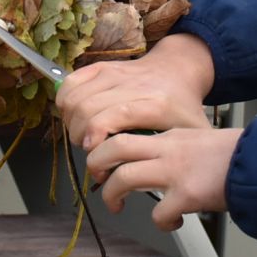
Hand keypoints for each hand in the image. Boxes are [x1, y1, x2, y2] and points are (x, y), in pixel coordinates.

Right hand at [59, 32, 215, 151]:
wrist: (179, 69)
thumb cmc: (184, 107)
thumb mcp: (191, 134)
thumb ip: (176, 160)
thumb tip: (158, 190)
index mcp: (157, 105)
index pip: (116, 116)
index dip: (98, 136)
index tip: (96, 156)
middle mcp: (134, 85)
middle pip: (89, 109)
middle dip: (81, 137)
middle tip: (91, 152)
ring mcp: (116, 73)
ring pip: (76, 98)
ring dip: (71, 123)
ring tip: (84, 136)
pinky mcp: (103, 67)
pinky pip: (71, 82)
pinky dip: (65, 101)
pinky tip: (75, 116)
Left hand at [86, 126, 241, 230]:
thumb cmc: (236, 156)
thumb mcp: (200, 141)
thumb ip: (177, 149)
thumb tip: (157, 164)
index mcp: (170, 137)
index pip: (126, 133)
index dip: (106, 147)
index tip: (104, 162)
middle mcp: (168, 150)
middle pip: (114, 148)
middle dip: (96, 165)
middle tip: (98, 180)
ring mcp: (175, 171)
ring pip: (124, 177)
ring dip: (112, 194)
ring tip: (117, 205)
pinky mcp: (187, 194)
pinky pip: (159, 213)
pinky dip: (161, 222)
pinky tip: (172, 223)